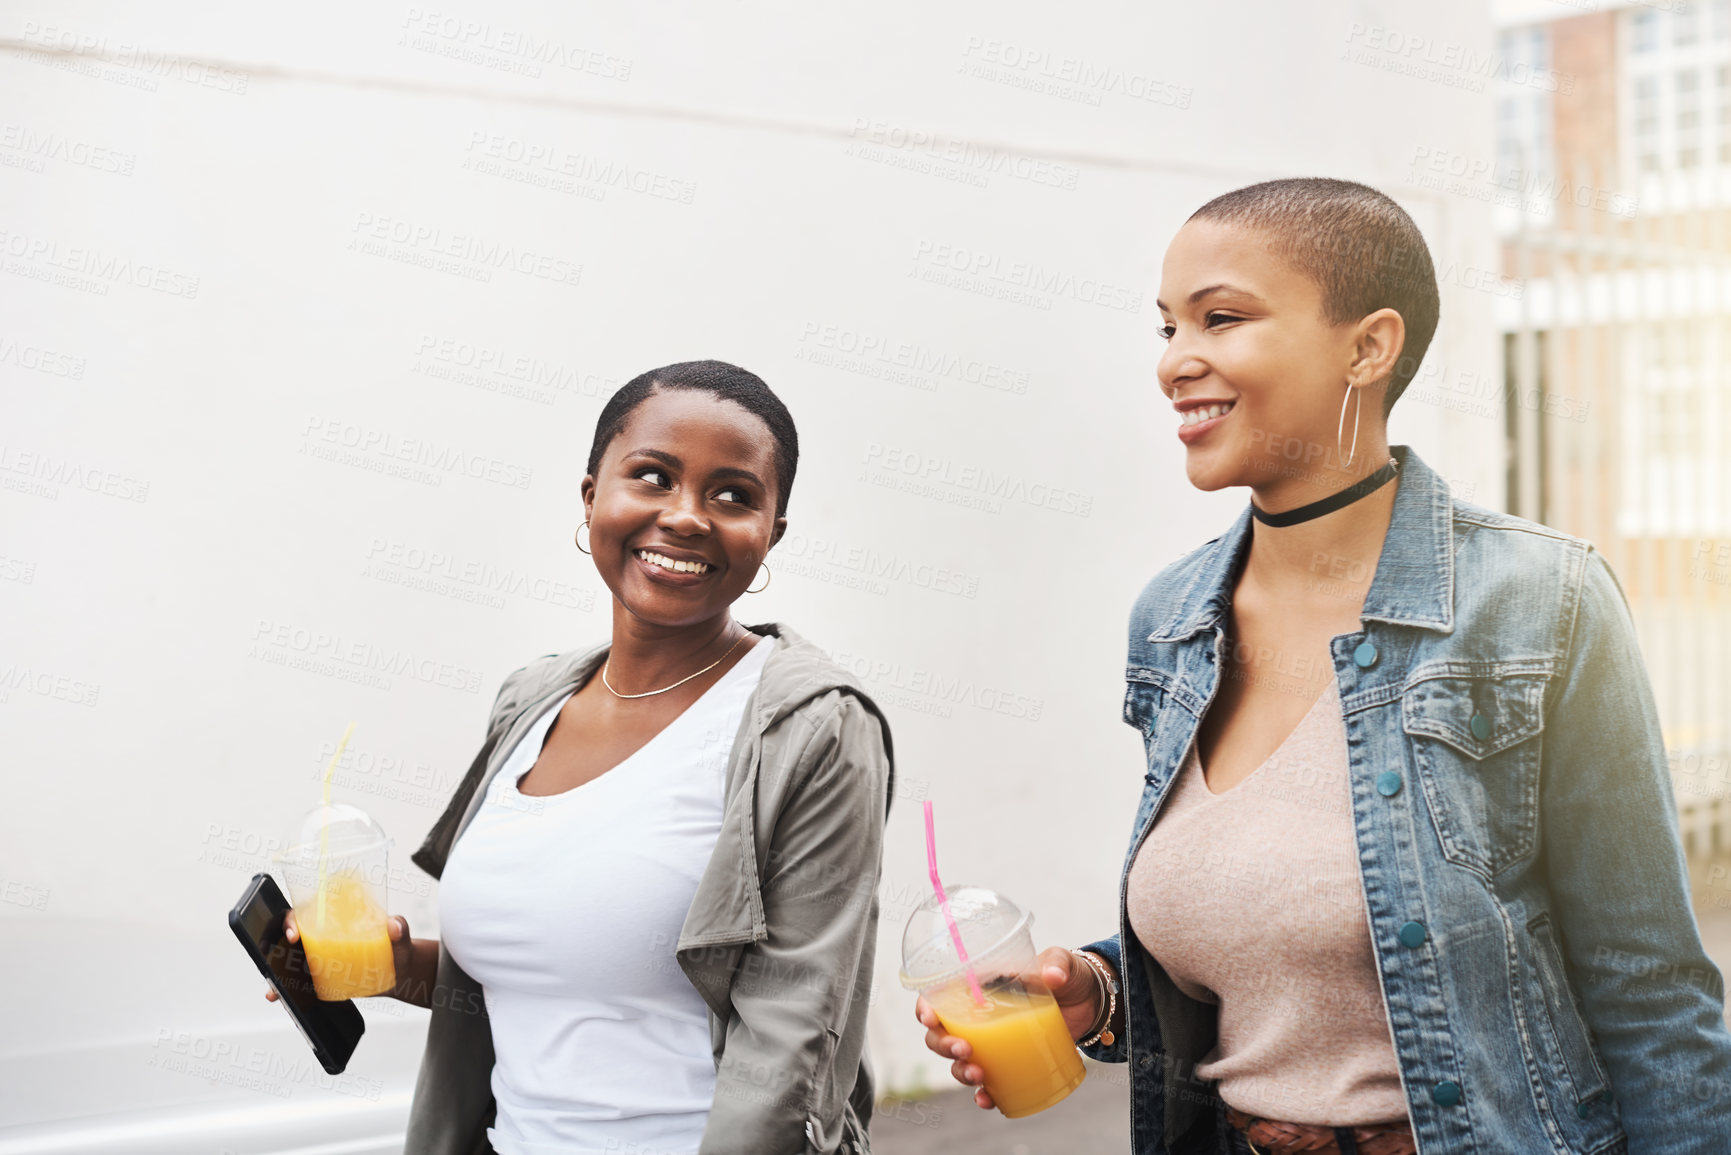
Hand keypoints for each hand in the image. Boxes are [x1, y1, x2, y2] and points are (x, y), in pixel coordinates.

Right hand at [263, 910, 413, 1002]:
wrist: (401, 972)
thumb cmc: (398, 947)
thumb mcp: (400, 935)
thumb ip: (400, 927)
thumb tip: (395, 926)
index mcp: (338, 917)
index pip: (307, 911)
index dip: (293, 920)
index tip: (294, 935)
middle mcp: (325, 934)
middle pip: (292, 936)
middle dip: (276, 949)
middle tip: (276, 966)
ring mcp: (322, 956)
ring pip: (291, 961)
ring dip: (278, 975)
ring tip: (275, 992)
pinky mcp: (324, 975)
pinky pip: (302, 980)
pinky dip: (290, 990)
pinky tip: (285, 999)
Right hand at [912, 946, 1102, 1111]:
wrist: (1090, 1003)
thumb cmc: (1067, 975)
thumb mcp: (1061, 962)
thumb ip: (1057, 965)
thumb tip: (1052, 978)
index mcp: (980, 986)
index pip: (939, 996)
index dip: (925, 1007)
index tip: (929, 1018)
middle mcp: (978, 1017)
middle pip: (940, 1033)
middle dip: (942, 1045)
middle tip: (963, 1050)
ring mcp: (992, 1043)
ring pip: (958, 1061)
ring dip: (959, 1071)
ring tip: (978, 1075)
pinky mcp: (1009, 1063)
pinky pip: (988, 1084)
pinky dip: (984, 1095)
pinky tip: (987, 1100)